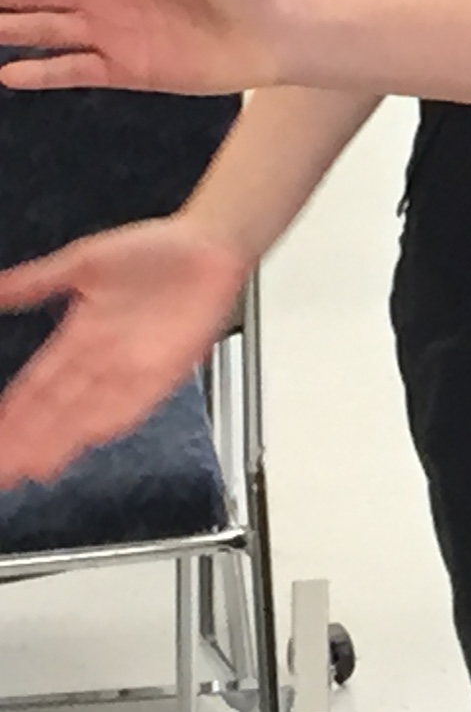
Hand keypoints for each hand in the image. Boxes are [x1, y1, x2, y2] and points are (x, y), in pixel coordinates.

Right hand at [0, 219, 250, 487]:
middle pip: (59, 407)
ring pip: (91, 410)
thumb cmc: (154, 250)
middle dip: (29, 438)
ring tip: (35, 465)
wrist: (209, 242)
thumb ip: (36, 281)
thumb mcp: (83, 262)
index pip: (38, 385)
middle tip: (5, 469)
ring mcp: (137, 365)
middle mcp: (105, 359)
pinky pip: (140, 398)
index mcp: (80, 337)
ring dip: (64, 438)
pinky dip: (116, 416)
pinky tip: (94, 435)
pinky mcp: (171, 366)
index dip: (14, 413)